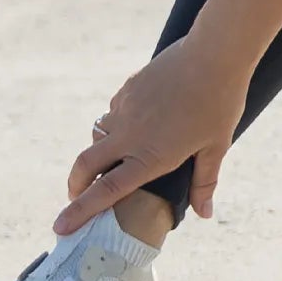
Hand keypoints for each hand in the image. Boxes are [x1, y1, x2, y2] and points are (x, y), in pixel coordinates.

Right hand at [55, 36, 249, 235]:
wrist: (215, 53)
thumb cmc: (221, 102)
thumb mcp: (216, 146)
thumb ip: (204, 181)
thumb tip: (205, 213)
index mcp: (150, 156)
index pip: (105, 192)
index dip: (80, 212)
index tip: (60, 227)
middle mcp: (130, 135)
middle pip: (85, 165)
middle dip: (75, 185)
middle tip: (76, 195)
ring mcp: (126, 109)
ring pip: (99, 134)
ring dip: (100, 149)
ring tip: (115, 155)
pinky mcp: (129, 87)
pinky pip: (113, 111)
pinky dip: (117, 121)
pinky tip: (137, 118)